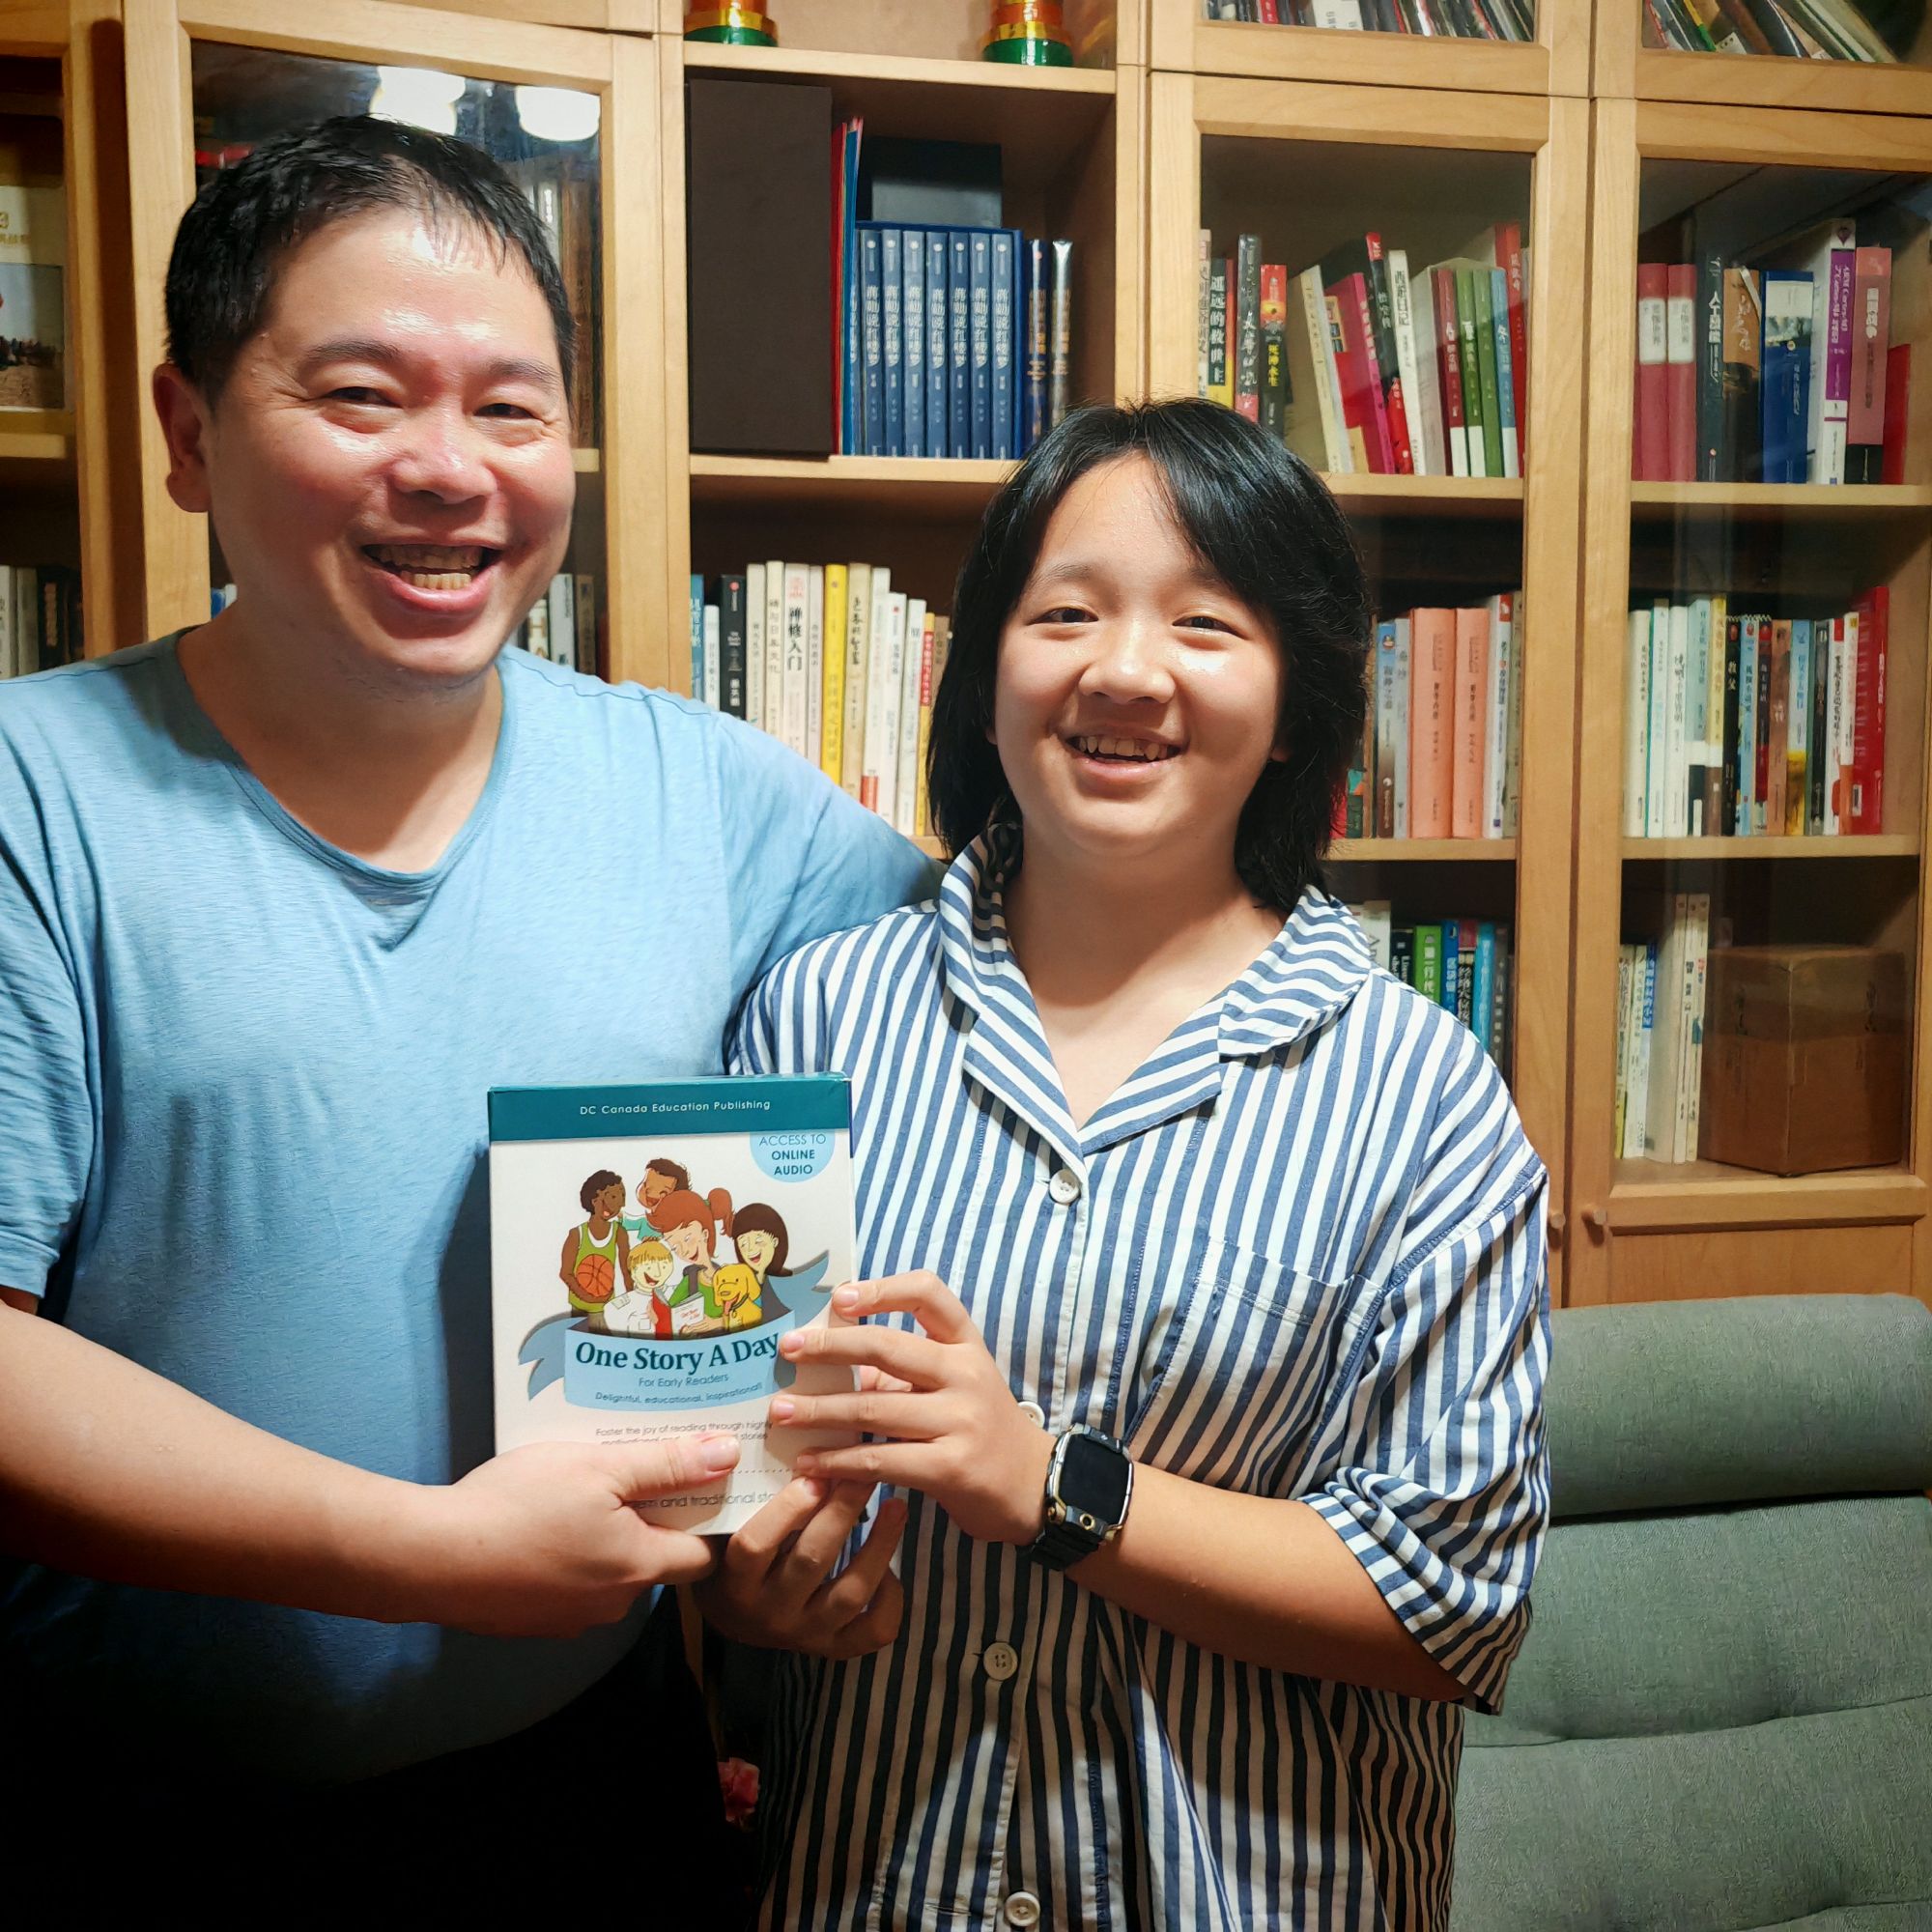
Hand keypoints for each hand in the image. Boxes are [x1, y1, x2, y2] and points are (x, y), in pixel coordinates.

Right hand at [406, 1434, 738, 1638]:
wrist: (429, 1557)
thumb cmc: (518, 1505)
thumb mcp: (598, 1467)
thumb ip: (667, 1464)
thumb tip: (728, 1455)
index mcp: (638, 1567)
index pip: (703, 1555)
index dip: (707, 1519)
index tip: (700, 1482)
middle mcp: (612, 1604)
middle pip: (655, 1561)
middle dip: (651, 1519)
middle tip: (635, 1470)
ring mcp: (569, 1619)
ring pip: (610, 1572)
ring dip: (607, 1535)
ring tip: (585, 1488)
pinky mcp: (533, 1621)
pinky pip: (571, 1584)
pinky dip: (569, 1555)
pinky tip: (543, 1521)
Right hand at [695, 1476, 905, 1657]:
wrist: (738, 1618)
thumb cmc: (733, 1554)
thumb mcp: (727, 1531)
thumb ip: (746, 1498)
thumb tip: (790, 1439)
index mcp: (734, 1582)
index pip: (753, 1546)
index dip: (785, 1510)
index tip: (813, 1473)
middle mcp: (767, 1614)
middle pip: (810, 1561)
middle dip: (841, 1510)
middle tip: (865, 1470)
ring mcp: (804, 1634)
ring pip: (849, 1593)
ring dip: (878, 1545)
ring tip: (897, 1506)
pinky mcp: (835, 1647)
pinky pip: (873, 1629)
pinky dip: (890, 1597)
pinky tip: (894, 1565)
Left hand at [768, 1272, 1052, 1545]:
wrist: (1033, 1486)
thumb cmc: (982, 1428)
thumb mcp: (955, 1386)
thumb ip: (905, 1371)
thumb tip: (834, 1360)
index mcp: (966, 1346)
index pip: (929, 1295)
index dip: (882, 1290)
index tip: (840, 1298)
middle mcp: (966, 1374)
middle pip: (888, 1347)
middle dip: (830, 1347)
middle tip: (788, 1349)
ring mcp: (960, 1420)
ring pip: (874, 1407)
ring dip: (819, 1410)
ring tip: (781, 1412)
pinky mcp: (951, 1466)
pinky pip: (880, 1460)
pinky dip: (838, 1461)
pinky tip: (810, 1464)